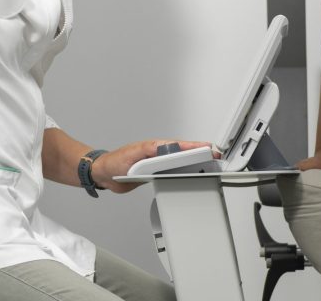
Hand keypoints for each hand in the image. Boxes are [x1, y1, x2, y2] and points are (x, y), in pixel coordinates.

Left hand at [91, 139, 215, 192]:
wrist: (105, 173)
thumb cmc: (116, 162)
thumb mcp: (134, 155)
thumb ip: (151, 152)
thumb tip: (167, 149)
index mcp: (156, 147)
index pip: (180, 145)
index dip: (195, 147)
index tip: (208, 148)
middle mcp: (159, 153)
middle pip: (184, 152)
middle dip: (200, 153)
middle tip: (216, 156)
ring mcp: (158, 163)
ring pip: (180, 162)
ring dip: (194, 163)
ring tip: (209, 165)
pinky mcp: (155, 174)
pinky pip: (173, 172)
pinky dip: (184, 173)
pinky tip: (192, 176)